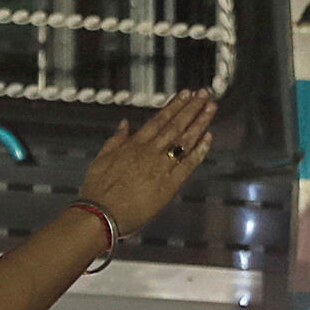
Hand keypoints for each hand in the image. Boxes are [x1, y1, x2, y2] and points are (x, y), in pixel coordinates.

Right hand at [78, 88, 217, 237]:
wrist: (101, 215)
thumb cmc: (98, 192)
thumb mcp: (100, 160)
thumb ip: (115, 140)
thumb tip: (125, 124)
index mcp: (133, 145)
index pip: (159, 120)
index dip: (174, 106)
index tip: (185, 94)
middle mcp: (150, 152)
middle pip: (176, 125)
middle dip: (192, 107)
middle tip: (205, 94)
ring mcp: (161, 167)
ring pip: (185, 140)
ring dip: (200, 122)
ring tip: (211, 107)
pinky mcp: (169, 185)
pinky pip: (188, 164)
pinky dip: (200, 150)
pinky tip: (209, 137)